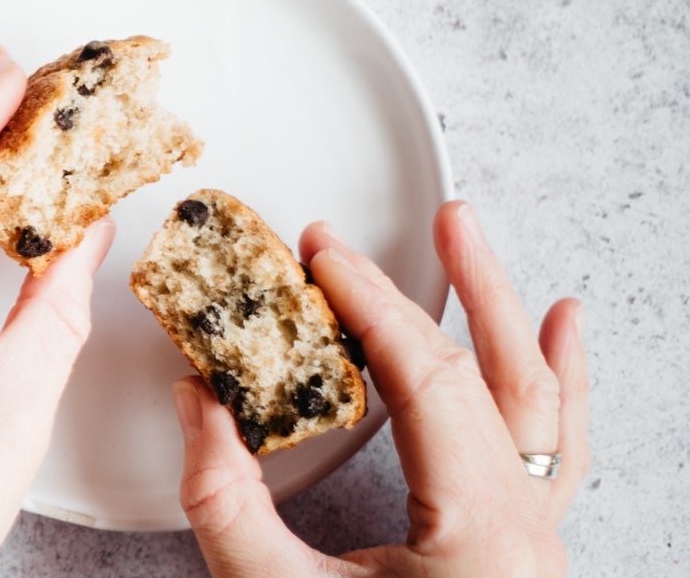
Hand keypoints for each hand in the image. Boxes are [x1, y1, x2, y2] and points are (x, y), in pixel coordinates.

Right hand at [173, 201, 588, 577]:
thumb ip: (227, 502)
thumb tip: (200, 401)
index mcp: (478, 531)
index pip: (425, 377)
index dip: (369, 303)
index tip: (323, 251)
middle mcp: (525, 533)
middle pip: (500, 375)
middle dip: (460, 290)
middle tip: (434, 223)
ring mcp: (536, 547)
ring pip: (542, 409)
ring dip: (515, 323)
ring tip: (495, 257)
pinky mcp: (523, 559)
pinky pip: (558, 454)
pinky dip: (560, 389)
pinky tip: (565, 341)